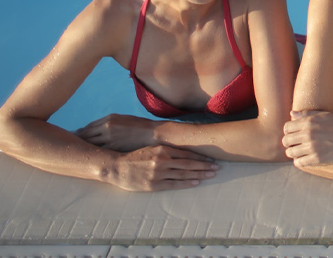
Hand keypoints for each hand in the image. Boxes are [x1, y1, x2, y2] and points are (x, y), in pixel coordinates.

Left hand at [76, 114, 159, 151]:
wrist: (155, 134)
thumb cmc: (141, 127)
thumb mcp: (124, 120)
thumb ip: (110, 123)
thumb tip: (97, 129)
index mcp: (109, 119)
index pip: (88, 127)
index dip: (79, 133)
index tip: (73, 138)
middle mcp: (106, 127)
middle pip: (85, 135)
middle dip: (76, 141)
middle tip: (67, 147)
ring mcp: (110, 138)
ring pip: (90, 144)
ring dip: (82, 148)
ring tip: (74, 155)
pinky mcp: (114, 147)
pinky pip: (99, 151)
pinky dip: (92, 155)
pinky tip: (89, 159)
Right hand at [104, 145, 218, 191]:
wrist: (116, 167)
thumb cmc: (133, 157)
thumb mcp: (150, 148)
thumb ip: (165, 149)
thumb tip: (181, 149)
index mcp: (162, 149)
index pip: (186, 153)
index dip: (200, 156)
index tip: (211, 158)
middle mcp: (163, 160)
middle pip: (189, 163)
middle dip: (204, 165)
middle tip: (217, 167)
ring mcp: (159, 173)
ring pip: (184, 173)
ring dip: (199, 174)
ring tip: (211, 175)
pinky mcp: (154, 184)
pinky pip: (174, 184)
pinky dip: (186, 183)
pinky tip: (196, 182)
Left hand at [282, 110, 332, 166]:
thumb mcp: (324, 115)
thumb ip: (307, 114)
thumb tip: (292, 113)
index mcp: (309, 122)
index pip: (287, 127)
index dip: (288, 131)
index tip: (293, 133)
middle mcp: (308, 134)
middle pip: (286, 141)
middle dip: (288, 142)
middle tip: (294, 143)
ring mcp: (312, 147)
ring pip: (290, 153)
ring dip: (293, 152)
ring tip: (298, 151)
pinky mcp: (317, 158)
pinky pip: (299, 163)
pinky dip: (299, 161)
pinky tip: (303, 158)